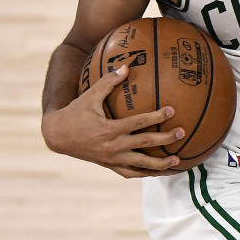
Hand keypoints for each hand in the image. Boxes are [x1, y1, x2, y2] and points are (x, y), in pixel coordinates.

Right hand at [41, 65, 183, 177]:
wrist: (57, 136)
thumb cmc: (76, 113)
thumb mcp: (90, 95)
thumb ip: (108, 81)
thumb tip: (126, 66)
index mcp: (109, 129)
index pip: (138, 123)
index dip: (156, 116)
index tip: (172, 110)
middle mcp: (112, 146)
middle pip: (145, 144)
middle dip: (165, 139)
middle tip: (182, 132)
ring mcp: (111, 159)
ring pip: (140, 165)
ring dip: (160, 164)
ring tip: (177, 161)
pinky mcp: (109, 165)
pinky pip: (130, 173)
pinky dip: (145, 173)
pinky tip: (159, 172)